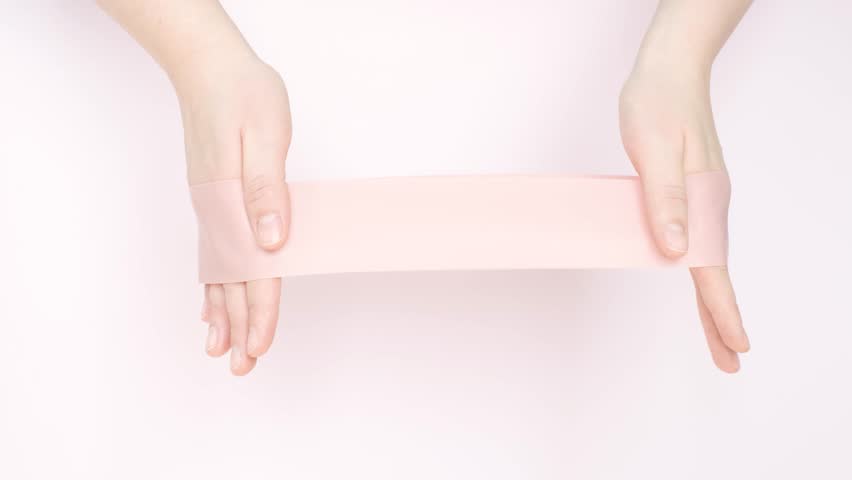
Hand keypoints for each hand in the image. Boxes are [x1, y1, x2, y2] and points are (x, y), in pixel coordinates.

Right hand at [175, 50, 291, 374]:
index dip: (258, 309)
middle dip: (238, 325)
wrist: (209, 66)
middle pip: (228, 280)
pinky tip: (210, 300)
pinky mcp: (212, 197)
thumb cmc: (243, 94)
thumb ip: (266, 192)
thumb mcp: (264, 137)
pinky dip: (212, 282)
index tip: (261, 345)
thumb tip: (273, 243)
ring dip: (222, 312)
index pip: (250, 269)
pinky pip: (212, 252)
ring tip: (223, 347)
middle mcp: (215, 211)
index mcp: (231, 201)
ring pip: (217, 271)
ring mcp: (210, 206)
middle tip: (242, 366)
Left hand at [619, 59, 749, 372]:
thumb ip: (664, 201)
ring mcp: (701, 196)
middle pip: (715, 270)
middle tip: (730, 358)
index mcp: (704, 199)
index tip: (737, 346)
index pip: (714, 266)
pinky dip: (695, 266)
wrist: (668, 69)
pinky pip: (694, 238)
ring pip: (706, 257)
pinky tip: (691, 274)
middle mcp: (708, 202)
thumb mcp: (653, 151)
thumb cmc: (658, 104)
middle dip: (721, 318)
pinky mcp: (688, 189)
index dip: (723, 310)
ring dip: (710, 297)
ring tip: (717, 332)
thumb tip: (676, 251)